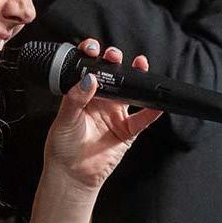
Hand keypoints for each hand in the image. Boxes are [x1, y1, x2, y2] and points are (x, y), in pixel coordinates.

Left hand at [44, 39, 161, 195]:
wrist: (70, 174)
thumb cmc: (62, 145)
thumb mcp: (65, 118)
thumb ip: (75, 98)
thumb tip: (88, 78)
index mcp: (82, 94)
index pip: (89, 69)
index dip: (92, 56)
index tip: (93, 49)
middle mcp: (100, 101)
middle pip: (112, 75)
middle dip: (114, 61)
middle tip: (114, 55)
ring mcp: (115, 115)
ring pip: (130, 92)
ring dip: (136, 78)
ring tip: (140, 64)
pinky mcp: (126, 131)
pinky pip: (142, 119)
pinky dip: (152, 112)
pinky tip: (158, 103)